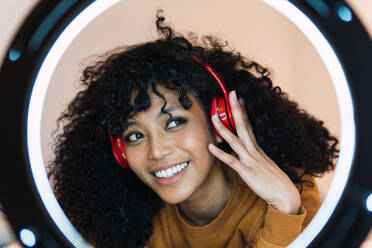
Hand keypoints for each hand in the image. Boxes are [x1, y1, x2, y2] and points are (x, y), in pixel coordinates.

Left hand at [208, 91, 300, 213]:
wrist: (285, 195)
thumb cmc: (273, 180)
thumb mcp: (261, 164)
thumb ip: (249, 156)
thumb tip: (237, 152)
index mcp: (257, 148)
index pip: (248, 125)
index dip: (242, 111)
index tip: (238, 98)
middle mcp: (253, 151)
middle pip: (243, 126)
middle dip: (236, 110)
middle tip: (231, 94)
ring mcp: (250, 160)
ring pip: (235, 141)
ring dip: (224, 129)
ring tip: (213, 117)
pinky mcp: (247, 172)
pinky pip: (231, 161)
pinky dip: (220, 154)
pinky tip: (210, 147)